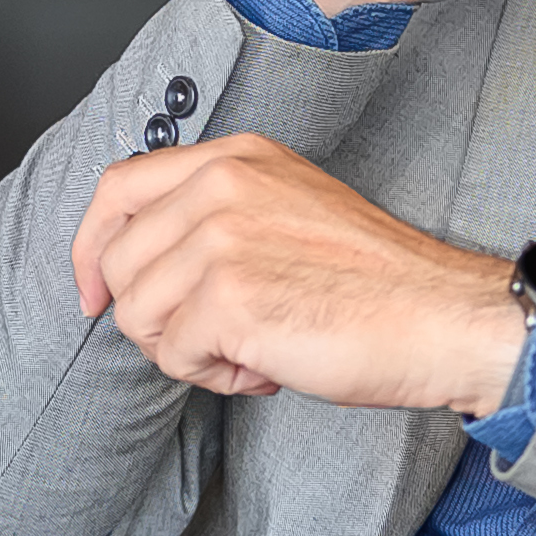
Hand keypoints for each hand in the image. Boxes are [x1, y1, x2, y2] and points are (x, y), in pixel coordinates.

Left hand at [71, 135, 531, 415]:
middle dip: (153, 318)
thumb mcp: (289, 210)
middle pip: (118, 262)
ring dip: (188, 353)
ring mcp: (221, 237)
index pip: (116, 187)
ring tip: (252, 352)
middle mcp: (221, 184)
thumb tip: (139, 268)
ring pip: (138, 315)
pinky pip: (175, 357)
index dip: (92, 248)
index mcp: (235, 157)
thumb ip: (216, 216)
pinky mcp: (228, 297)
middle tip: (217, 339)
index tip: (96, 293)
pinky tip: (267, 367)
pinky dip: (216, 379)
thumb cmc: (376, 283)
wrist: (444, 317)